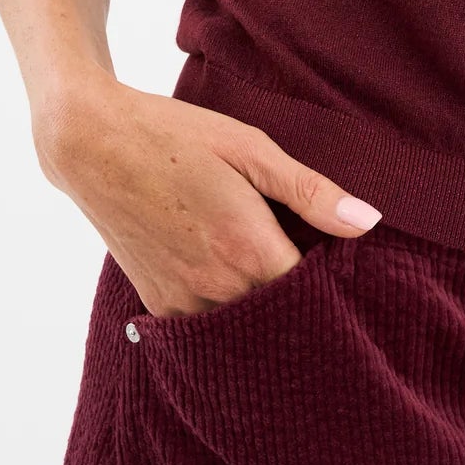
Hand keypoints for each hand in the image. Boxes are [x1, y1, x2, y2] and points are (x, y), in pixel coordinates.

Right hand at [33, 71, 382, 319]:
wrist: (94, 144)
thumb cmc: (177, 136)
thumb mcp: (251, 148)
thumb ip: (311, 192)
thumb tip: (369, 223)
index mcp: (246, 247)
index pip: (314, 297)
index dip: (336, 284)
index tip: (345, 262)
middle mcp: (215, 287)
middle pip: (283, 318)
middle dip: (305, 300)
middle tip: (316, 264)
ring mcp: (183, 302)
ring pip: (246, 327)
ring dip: (266, 306)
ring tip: (273, 261)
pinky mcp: (158, 304)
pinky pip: (209, 326)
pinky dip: (231, 308)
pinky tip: (236, 273)